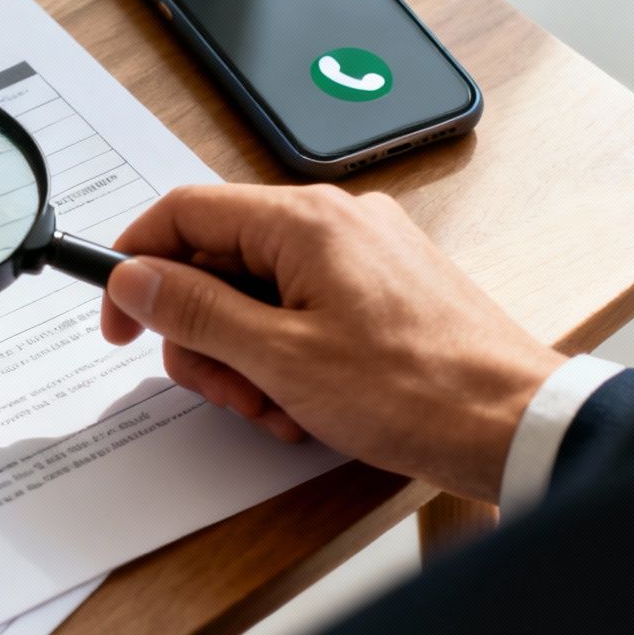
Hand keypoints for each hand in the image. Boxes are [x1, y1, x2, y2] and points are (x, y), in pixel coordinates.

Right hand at [99, 183, 563, 502]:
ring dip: (246, 357)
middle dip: (203, 334)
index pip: (182, 212)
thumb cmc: (417, 391)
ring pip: (256, 292)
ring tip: (277, 408)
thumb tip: (133, 277)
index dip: (134, 265)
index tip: (119, 319)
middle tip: (222, 390)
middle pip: (217, 260)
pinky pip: (301, 308)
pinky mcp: (380, 286)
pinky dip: (286, 356)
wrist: (515, 423)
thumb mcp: (278, 358)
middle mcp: (334, 221)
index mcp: (304, 221)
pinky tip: (306, 404)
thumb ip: (195, 311)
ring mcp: (362, 252)